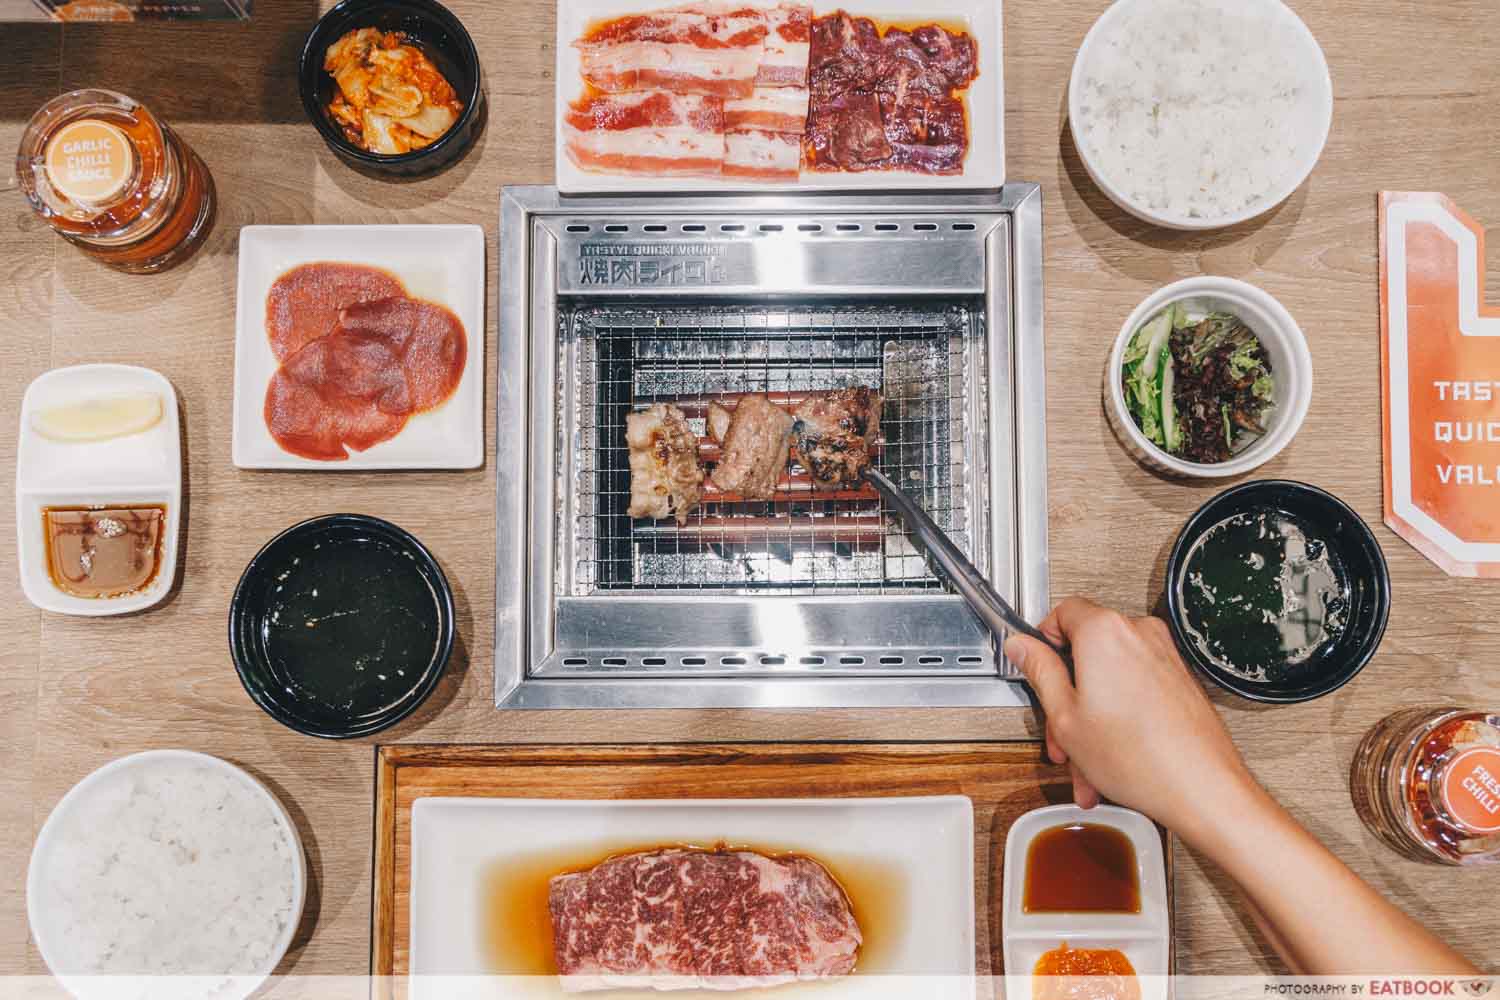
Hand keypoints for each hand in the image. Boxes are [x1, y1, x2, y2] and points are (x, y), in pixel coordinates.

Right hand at [1003, 597, 1258, 842]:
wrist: (1202, 787)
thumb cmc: (1141, 757)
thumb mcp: (1065, 716)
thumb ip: (1039, 671)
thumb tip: (1022, 647)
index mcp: (1104, 633)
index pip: (1062, 611)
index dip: (1042, 641)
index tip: (1035, 665)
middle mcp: (1138, 634)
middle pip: (1086, 654)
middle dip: (1068, 699)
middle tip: (1060, 733)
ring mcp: (1163, 656)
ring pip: (1110, 679)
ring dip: (1092, 719)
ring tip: (1087, 763)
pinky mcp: (1178, 679)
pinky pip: (1135, 691)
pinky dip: (1119, 719)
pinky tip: (1110, 759)